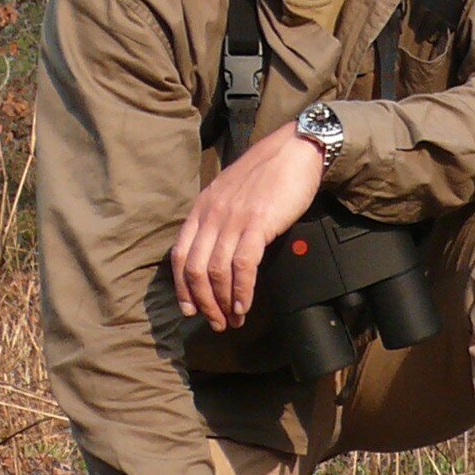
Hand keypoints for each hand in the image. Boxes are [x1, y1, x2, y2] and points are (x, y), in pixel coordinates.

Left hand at [171, 126, 326, 329]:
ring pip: (216, 272)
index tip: (191, 309)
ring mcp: (233, 219)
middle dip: (204, 303)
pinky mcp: (257, 223)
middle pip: (195, 270)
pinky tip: (245, 305)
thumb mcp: (231, 194)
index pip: (180, 255)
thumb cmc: (268, 173)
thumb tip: (218, 253)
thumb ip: (219, 219)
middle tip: (216, 323)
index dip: (182, 288)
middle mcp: (212, 215)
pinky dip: (242, 291)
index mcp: (202, 208)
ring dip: (224, 302)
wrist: (294, 151)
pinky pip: (242, 266)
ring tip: (233, 319)